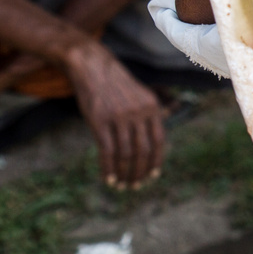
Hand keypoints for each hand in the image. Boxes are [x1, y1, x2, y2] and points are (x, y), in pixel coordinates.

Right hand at [62, 40, 165, 189]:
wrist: (93, 68)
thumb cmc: (117, 85)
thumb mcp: (139, 96)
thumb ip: (147, 116)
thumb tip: (152, 144)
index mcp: (152, 107)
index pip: (159, 140)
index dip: (156, 160)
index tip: (153, 175)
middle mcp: (138, 113)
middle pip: (143, 151)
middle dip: (140, 172)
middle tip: (135, 186)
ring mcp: (119, 117)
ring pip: (125, 154)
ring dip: (124, 173)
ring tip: (122, 185)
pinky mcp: (100, 122)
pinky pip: (107, 152)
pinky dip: (109, 169)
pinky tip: (108, 179)